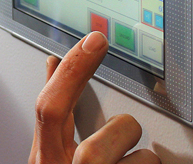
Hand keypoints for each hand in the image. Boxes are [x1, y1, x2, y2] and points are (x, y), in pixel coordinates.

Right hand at [29, 31, 160, 163]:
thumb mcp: (50, 149)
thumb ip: (53, 109)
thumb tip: (54, 63)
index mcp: (45, 157)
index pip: (49, 108)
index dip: (71, 71)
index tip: (94, 41)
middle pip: (92, 145)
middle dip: (118, 131)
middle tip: (120, 132)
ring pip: (132, 154)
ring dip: (138, 151)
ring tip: (126, 159)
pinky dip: (147, 162)